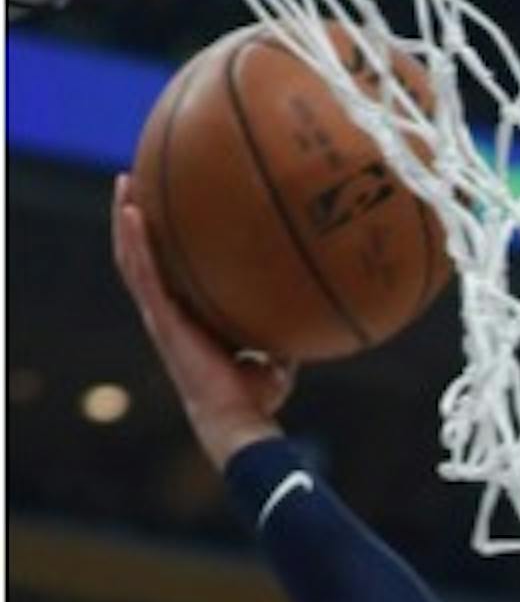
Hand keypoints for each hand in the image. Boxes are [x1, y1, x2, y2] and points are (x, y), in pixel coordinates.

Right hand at [111, 173, 295, 466]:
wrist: (237, 419)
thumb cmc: (255, 397)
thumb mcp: (277, 357)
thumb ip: (284, 332)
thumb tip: (312, 312)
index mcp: (189, 320)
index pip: (171, 274)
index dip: (165, 245)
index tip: (169, 212)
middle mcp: (168, 313)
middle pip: (144, 257)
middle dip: (138, 220)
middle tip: (138, 182)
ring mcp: (160, 316)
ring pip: (132, 258)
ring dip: (125, 220)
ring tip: (125, 182)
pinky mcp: (161, 320)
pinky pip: (143, 273)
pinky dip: (135, 241)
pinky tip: (134, 211)